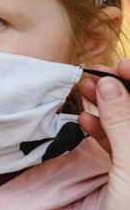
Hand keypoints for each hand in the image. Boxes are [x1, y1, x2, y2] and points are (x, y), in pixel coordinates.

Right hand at [79, 60, 129, 209]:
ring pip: (128, 125)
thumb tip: (112, 87)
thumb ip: (124, 123)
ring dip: (107, 109)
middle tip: (93, 77)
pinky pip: (118, 144)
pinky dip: (101, 132)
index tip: (120, 65)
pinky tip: (85, 123)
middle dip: (120, 92)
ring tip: (84, 95)